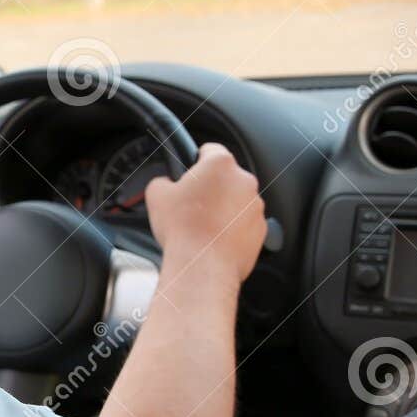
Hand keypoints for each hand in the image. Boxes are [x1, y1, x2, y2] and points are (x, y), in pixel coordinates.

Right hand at [144, 142, 264, 280]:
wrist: (203, 266)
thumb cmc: (183, 230)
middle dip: (210, 188)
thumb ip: (163, 180)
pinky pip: (244, 223)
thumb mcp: (156, 195)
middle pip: (225, 177)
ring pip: (236, 201)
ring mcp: (255, 206)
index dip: (196, 160)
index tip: (190, 171)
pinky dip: (232, 229)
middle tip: (191, 205)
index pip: (210, 150)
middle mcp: (244, 181)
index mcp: (220, 164)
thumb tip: (166, 184)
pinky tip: (213, 239)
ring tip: (201, 226)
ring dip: (222, 209)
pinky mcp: (260, 230)